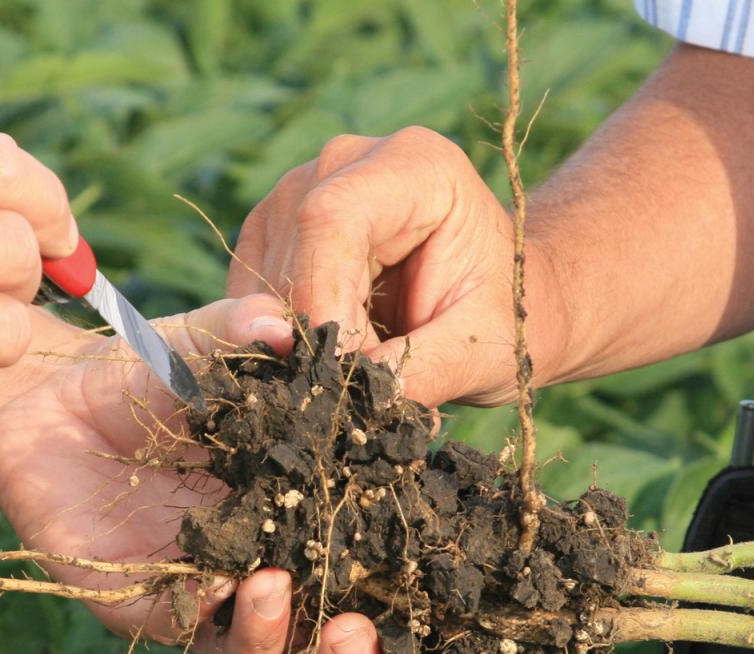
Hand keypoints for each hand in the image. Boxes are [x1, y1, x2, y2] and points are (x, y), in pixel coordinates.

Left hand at [0, 299, 387, 653]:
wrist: (55, 398)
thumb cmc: (157, 376)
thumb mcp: (214, 346)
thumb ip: (252, 333)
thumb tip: (292, 332)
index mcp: (308, 524)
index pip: (370, 581)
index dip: (406, 598)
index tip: (433, 578)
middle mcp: (268, 574)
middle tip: (359, 634)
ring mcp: (208, 596)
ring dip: (283, 641)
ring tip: (289, 597)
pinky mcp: (144, 606)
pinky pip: (187, 632)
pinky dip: (215, 620)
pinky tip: (231, 585)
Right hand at [228, 126, 564, 408]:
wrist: (493, 305)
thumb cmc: (503, 317)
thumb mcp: (484, 349)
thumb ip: (424, 368)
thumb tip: (357, 392)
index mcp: (415, 165)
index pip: (331, 218)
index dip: (321, 301)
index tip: (340, 372)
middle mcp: (346, 162)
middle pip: (290, 252)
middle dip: (314, 336)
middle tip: (362, 390)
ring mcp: (300, 191)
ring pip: (262, 282)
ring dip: (300, 344)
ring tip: (365, 366)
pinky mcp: (273, 232)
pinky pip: (250, 298)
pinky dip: (284, 342)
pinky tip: (337, 354)